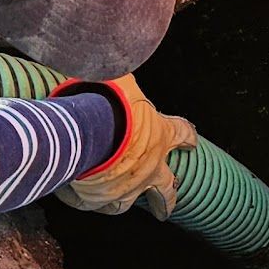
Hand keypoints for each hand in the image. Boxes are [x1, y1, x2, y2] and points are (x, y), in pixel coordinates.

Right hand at [56, 75, 196, 215]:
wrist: (87, 131)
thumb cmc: (110, 102)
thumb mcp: (123, 81)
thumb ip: (124, 80)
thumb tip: (116, 61)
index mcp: (160, 137)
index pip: (181, 134)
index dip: (187, 136)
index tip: (192, 142)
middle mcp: (148, 169)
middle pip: (166, 189)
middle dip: (167, 199)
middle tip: (167, 207)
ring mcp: (124, 188)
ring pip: (127, 203)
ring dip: (124, 201)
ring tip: (119, 203)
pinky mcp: (98, 198)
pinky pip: (91, 202)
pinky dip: (84, 197)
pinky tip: (77, 193)